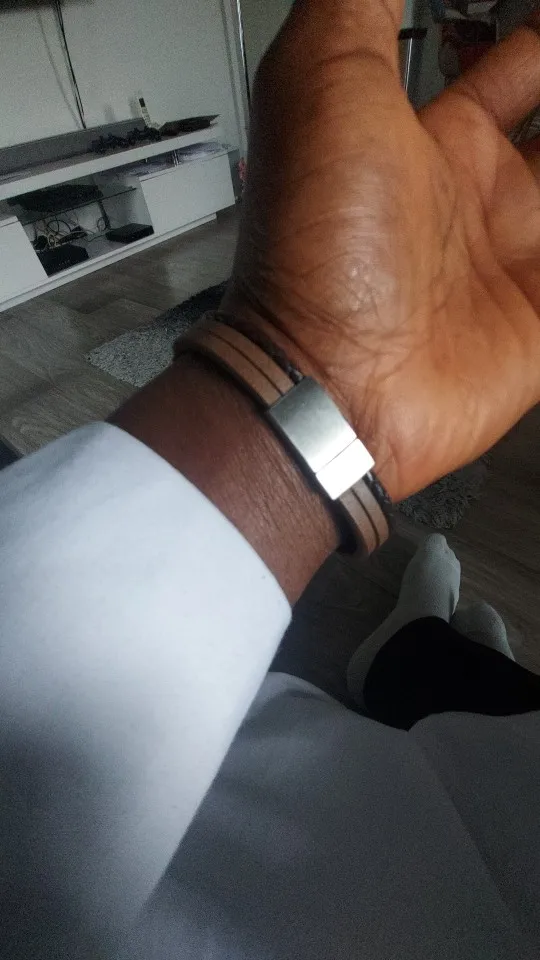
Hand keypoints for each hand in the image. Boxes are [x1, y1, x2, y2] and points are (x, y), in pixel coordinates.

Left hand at [222, 0, 539, 501]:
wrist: (332, 380)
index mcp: (428, 138)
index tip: (538, 16)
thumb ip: (359, 7)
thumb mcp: (322, 83)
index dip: (534, 30)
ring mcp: (512, 259)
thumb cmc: (314, 246)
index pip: (512, 64)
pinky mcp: (539, 319)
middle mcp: (475, 196)